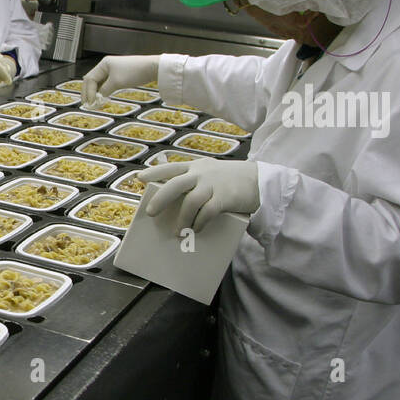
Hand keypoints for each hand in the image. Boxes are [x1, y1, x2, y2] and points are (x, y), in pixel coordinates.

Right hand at [82, 55, 161, 106]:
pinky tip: (103, 97)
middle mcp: (106, 66)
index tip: (90, 103)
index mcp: (103, 64)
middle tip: (87, 104)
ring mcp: (112, 70)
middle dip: (88, 92)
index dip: (88, 92)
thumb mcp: (116, 82)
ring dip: (95, 92)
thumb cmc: (135, 71)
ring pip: (98, 82)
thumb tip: (97, 98)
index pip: (90, 79)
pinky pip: (106, 84)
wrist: (152, 68)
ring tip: (94, 102)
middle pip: (91, 80)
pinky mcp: (119, 75)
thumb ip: (104, 91)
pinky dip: (103, 91)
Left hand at [136, 159, 260, 232]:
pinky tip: (197, 229)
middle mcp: (202, 174)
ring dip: (182, 219)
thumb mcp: (210, 172)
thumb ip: (193, 179)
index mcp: (196, 167)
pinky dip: (200, 223)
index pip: (172, 167)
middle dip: (161, 199)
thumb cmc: (230, 180)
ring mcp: (214, 185)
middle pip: (176, 184)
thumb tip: (170, 197)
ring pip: (191, 201)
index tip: (140, 178)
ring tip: (177, 232)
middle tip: (150, 213)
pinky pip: (208, 212)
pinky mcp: (225, 198)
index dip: (155, 171)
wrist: (260, 180)